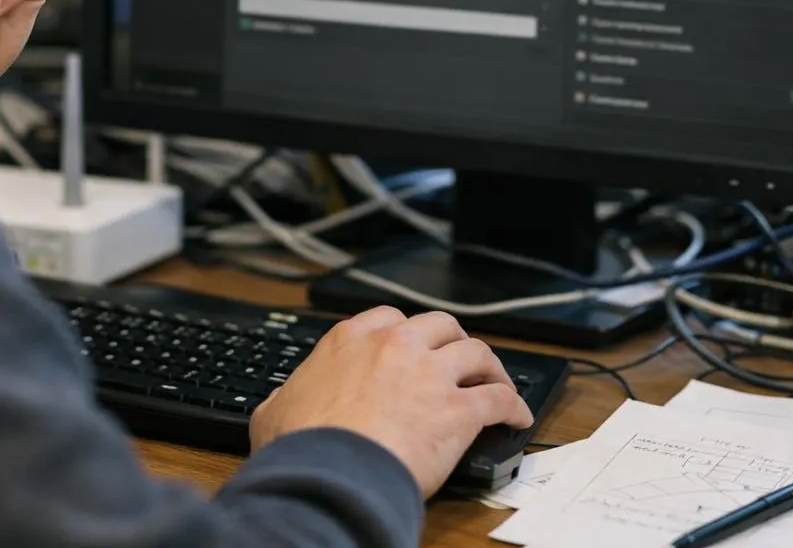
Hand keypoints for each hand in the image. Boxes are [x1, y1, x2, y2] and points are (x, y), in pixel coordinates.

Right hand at [248, 307, 531, 497]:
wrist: (330, 473)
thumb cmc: (301, 447)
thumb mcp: (275, 411)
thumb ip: (285, 398)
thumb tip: (279, 406)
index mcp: (350, 340)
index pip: (389, 319)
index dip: (406, 332)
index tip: (412, 345)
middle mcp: (395, 346)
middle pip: (440, 325)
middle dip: (453, 339)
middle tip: (458, 358)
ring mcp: (430, 374)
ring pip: (477, 353)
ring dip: (491, 366)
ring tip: (497, 381)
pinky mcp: (459, 410)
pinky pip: (499, 399)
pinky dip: (513, 406)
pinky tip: (517, 418)